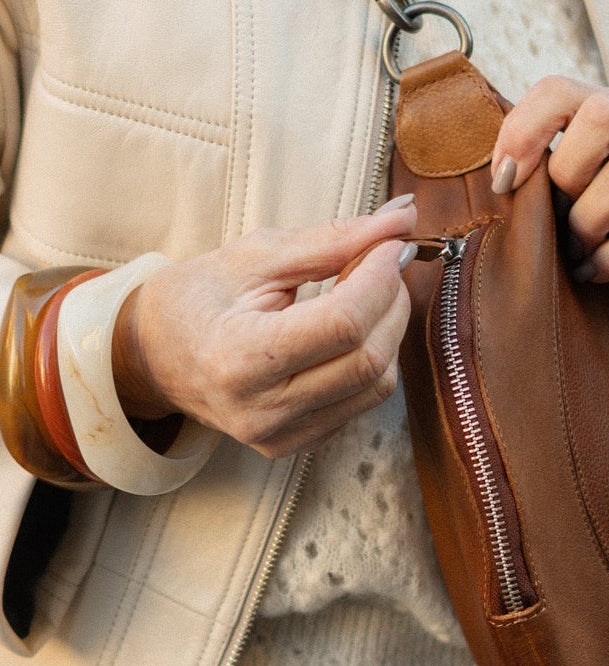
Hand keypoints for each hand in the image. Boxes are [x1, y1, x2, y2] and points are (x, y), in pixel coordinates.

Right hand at [111, 198, 417, 456]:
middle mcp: (263, 410)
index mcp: (241, 358)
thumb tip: (398, 221)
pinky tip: (350, 328)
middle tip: (382, 259)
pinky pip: (362, 402)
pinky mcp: (298, 444)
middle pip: (369, 358)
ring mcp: (281, 435)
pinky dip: (371, 357)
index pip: (343, 323)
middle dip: (391, 300)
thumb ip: (331, 240)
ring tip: (365, 289)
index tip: (388, 241)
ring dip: (388, 329)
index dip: (379, 277)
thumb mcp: (255, 255)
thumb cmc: (197, 298)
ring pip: (377, 385)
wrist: (152, 355)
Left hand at [489, 78, 608, 327]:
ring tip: (578, 252)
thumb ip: (544, 172)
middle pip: (600, 116)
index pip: (560, 88)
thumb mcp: (580, 187)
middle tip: (559, 220)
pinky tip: (597, 270)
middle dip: (565, 176)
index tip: (503, 181)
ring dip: (587, 226)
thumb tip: (490, 183)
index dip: (522, 130)